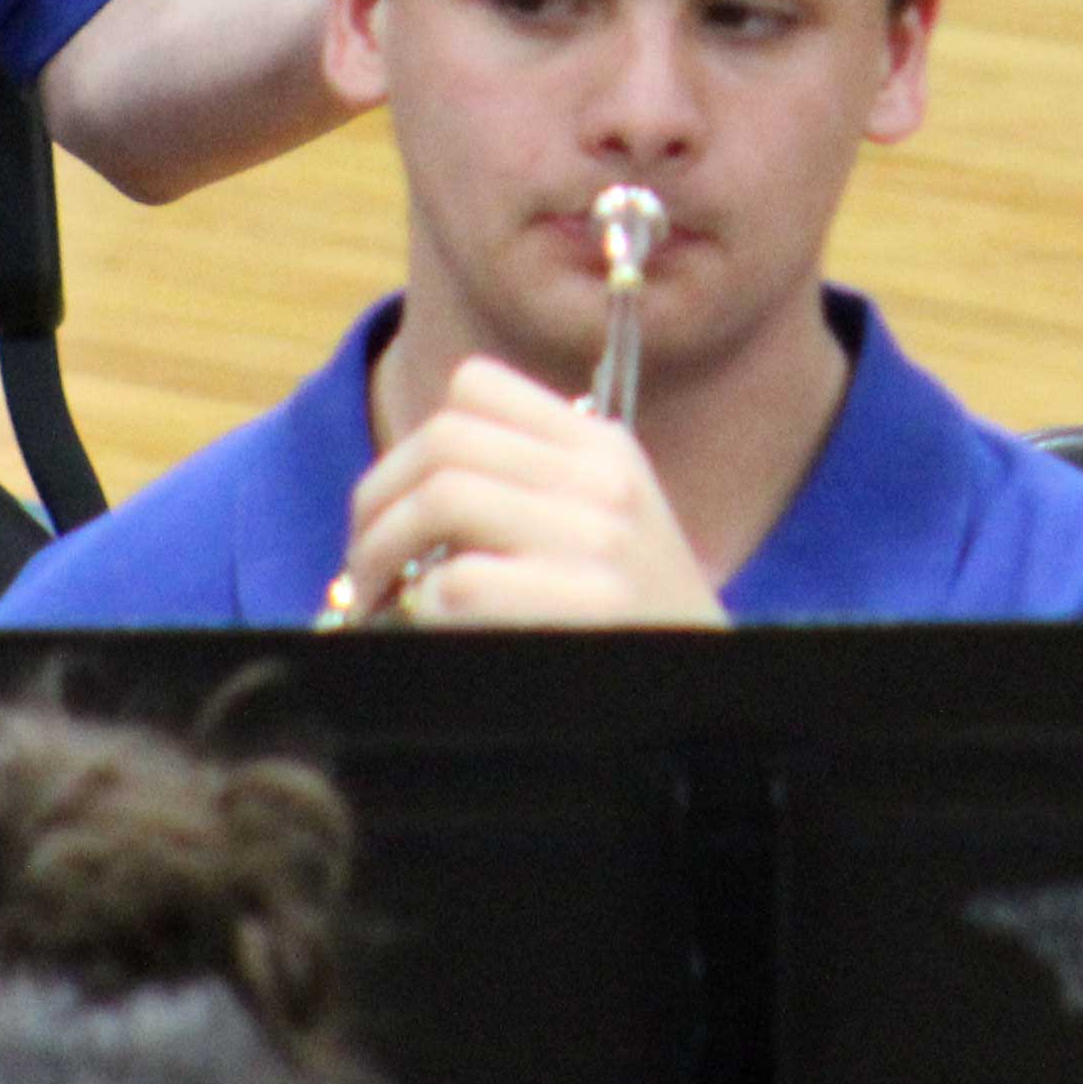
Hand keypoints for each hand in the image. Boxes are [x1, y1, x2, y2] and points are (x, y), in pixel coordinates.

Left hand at [340, 359, 726, 624]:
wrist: (717, 697)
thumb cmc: (634, 625)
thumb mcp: (605, 526)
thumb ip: (528, 488)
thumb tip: (400, 491)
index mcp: (602, 447)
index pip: (475, 386)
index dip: (415, 438)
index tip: (399, 496)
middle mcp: (602, 480)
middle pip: (443, 441)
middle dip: (378, 498)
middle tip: (365, 560)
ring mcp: (598, 539)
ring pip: (441, 496)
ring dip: (382, 549)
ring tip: (378, 597)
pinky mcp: (586, 604)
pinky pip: (458, 582)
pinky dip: (420, 606)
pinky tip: (428, 630)